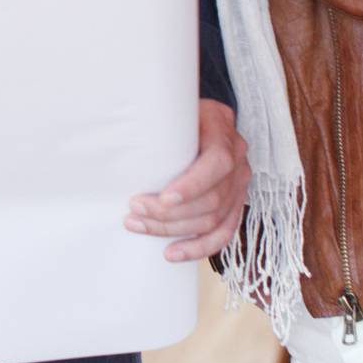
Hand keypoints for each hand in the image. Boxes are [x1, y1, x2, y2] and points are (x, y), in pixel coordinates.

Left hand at [125, 98, 249, 260]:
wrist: (210, 118)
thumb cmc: (184, 113)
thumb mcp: (177, 108)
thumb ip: (162, 120)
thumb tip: (121, 133)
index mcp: (224, 136)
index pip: (216, 165)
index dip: (192, 185)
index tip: (164, 198)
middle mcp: (238, 164)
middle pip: (211, 199)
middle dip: (170, 212)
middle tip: (134, 210)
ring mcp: (240, 187)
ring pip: (213, 220)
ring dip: (174, 230)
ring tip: (139, 225)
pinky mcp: (236, 205)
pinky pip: (223, 233)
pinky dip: (197, 247)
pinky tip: (172, 254)